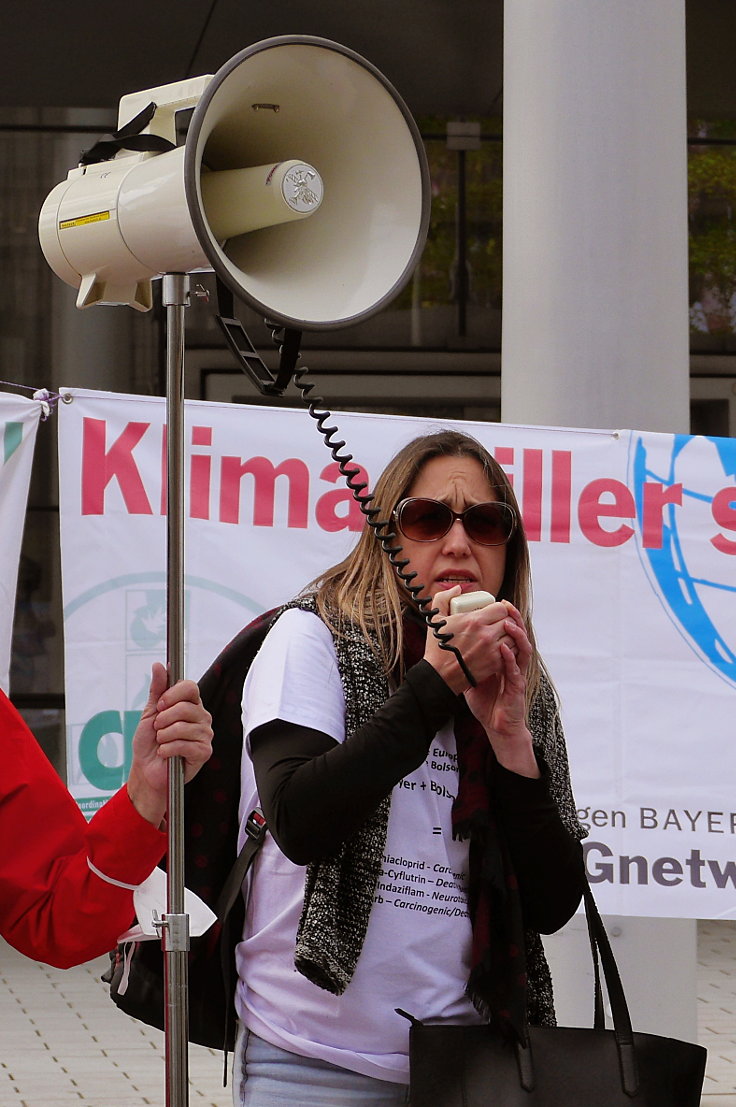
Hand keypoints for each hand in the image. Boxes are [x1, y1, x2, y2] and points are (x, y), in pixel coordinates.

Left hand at [126, 663, 212, 826]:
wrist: (146, 770)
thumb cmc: (149, 743)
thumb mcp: (149, 712)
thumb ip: (157, 689)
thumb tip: (159, 666)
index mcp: (190, 705)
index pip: (190, 687)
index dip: (172, 695)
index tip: (159, 705)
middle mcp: (201, 717)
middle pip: (185, 707)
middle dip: (163, 719)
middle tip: (158, 729)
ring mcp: (205, 734)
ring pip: (182, 727)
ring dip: (164, 737)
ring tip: (162, 743)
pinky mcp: (204, 752)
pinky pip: (184, 744)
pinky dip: (168, 749)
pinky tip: (166, 753)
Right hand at [423, 585, 516, 694]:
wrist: (440, 675)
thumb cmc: (437, 648)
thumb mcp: (436, 618)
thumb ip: (444, 598)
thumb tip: (457, 589)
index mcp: (474, 621)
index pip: (501, 608)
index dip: (500, 608)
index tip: (494, 611)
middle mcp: (486, 634)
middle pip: (510, 621)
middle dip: (506, 620)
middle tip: (499, 622)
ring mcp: (492, 650)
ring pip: (514, 636)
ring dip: (509, 634)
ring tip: (501, 634)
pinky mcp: (495, 663)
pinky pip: (512, 651)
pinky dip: (509, 648)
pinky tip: (501, 646)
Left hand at [465, 604, 538, 777]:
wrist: (494, 721)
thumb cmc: (485, 698)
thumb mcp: (472, 671)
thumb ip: (466, 655)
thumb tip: (450, 637)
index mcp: (503, 655)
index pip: (508, 630)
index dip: (505, 615)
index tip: (495, 602)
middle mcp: (513, 660)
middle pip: (518, 633)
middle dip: (513, 617)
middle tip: (504, 604)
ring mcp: (516, 672)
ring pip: (523, 647)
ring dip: (516, 633)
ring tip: (507, 621)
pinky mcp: (517, 685)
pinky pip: (516, 668)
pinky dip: (510, 657)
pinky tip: (503, 648)